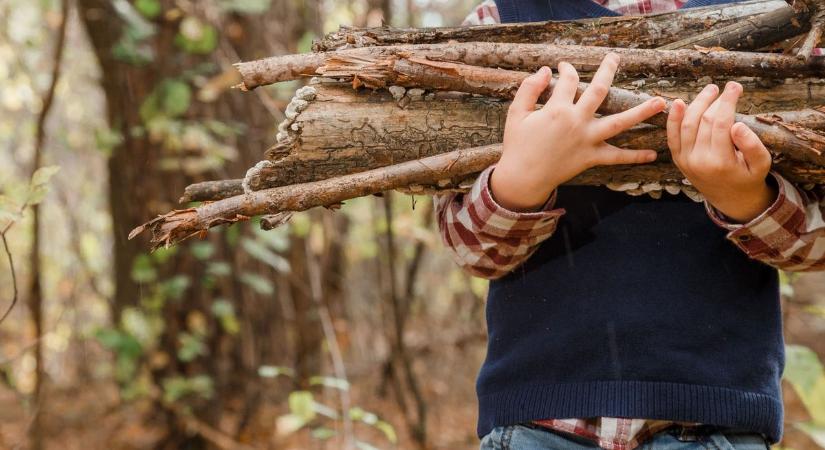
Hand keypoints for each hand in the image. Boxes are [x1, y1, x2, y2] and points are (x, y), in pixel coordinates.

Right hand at [491, 54, 666, 210]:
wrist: (523, 177)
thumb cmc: (518, 145)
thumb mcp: (516, 113)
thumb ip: (529, 89)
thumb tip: (543, 71)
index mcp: (557, 109)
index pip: (567, 80)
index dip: (566, 70)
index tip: (564, 67)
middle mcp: (576, 121)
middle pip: (599, 91)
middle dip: (608, 71)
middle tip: (616, 58)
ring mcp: (587, 140)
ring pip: (619, 122)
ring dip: (641, 112)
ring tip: (661, 102)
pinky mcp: (591, 158)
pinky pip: (616, 157)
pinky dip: (634, 157)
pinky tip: (652, 154)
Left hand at [666, 82, 776, 222]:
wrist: (730, 198)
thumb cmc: (749, 177)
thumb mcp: (761, 164)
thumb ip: (752, 145)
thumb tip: (738, 125)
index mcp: (721, 162)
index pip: (721, 123)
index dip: (728, 102)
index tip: (735, 87)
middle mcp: (699, 161)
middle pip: (704, 121)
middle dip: (715, 100)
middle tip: (727, 87)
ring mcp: (685, 160)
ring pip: (687, 124)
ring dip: (697, 103)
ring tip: (711, 90)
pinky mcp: (678, 159)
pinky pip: (672, 136)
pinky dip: (673, 119)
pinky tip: (677, 102)